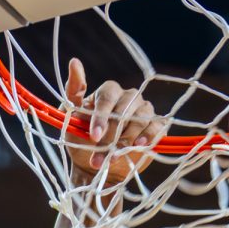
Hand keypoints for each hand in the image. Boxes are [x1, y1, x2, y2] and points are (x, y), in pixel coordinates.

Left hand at [63, 58, 166, 183]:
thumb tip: (74, 61)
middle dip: (113, 132)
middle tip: (101, 150)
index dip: (102, 115)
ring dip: (127, 139)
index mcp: (109, 92)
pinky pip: (157, 126)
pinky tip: (139, 146)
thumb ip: (74, 91)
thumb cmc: (81, 139)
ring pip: (141, 118)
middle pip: (126, 108)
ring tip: (114, 156)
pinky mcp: (155, 127)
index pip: (108, 95)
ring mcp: (144, 111)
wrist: (93, 166)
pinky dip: (149, 136)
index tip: (94, 136)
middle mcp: (129, 97)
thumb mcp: (71, 116)